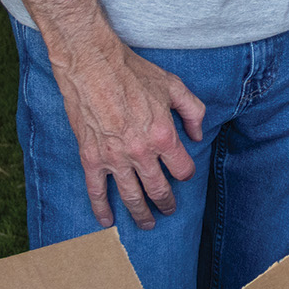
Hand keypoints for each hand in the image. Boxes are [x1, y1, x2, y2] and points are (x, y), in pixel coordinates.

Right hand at [49, 36, 206, 229]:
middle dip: (166, 203)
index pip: (182, 169)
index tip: (183, 174)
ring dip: (140, 214)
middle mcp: (141, 152)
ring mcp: (114, 158)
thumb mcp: (173, 85)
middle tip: (168, 211)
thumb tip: (198, 135)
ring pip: (131, 196)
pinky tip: (107, 222)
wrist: (92, 65)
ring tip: (147, 224)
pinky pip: (96, 191)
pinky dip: (102, 209)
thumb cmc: (133, 72)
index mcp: (164, 135)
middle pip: (158, 190)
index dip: (185, 173)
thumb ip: (193, 111)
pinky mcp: (91, 158)